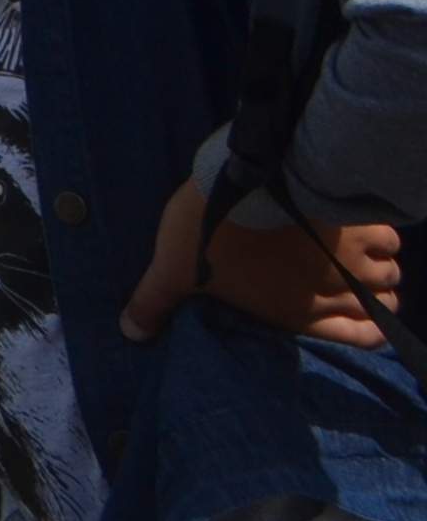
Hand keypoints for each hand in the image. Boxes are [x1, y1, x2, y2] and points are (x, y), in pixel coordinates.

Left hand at [124, 173, 402, 348]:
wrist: (250, 182)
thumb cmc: (212, 232)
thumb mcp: (173, 269)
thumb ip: (155, 303)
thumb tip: (131, 334)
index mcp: (297, 311)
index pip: (355, 338)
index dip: (366, 333)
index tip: (368, 325)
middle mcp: (336, 291)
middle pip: (382, 306)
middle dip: (375, 296)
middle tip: (359, 283)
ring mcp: (355, 256)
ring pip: (390, 273)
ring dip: (381, 266)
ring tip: (362, 255)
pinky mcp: (360, 220)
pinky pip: (390, 237)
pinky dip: (383, 235)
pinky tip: (367, 227)